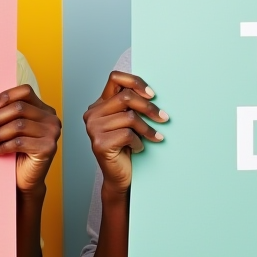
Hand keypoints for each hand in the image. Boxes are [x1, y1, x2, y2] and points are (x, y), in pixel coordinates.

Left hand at [0, 84, 60, 193]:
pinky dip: (4, 146)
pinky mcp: (48, 148)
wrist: (25, 180)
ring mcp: (52, 133)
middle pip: (19, 108)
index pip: (25, 92)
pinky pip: (20, 142)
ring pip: (18, 125)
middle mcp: (51, 118)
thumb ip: (7, 116)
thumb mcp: (12, 130)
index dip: (6, 96)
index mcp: (43, 109)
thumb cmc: (17, 153)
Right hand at [83, 71, 167, 193]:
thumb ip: (131, 106)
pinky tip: (138, 148)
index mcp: (99, 105)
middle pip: (126, 97)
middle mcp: (92, 114)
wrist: (119, 177)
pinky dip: (139, 142)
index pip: (116, 78)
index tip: (152, 95)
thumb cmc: (126, 148)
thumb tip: (151, 93)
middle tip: (163, 118)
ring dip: (147, 129)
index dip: (136, 82)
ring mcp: (93, 129)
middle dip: (149, 108)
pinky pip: (128, 134)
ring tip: (154, 137)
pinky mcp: (99, 143)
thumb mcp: (128, 122)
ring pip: (130, 117)